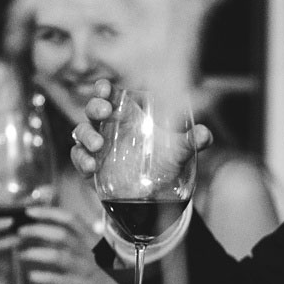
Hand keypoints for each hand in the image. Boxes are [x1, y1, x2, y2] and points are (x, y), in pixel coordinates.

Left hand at [17, 206, 130, 283]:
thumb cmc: (105, 272)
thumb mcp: (96, 253)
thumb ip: (77, 242)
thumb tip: (48, 233)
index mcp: (92, 240)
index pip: (70, 220)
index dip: (49, 213)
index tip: (30, 211)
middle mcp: (89, 252)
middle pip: (62, 235)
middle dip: (38, 231)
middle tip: (21, 232)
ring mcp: (86, 269)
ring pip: (60, 256)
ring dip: (37, 253)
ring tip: (23, 254)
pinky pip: (61, 280)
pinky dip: (45, 277)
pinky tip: (33, 276)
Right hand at [69, 79, 213, 176]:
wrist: (156, 195)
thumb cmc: (165, 163)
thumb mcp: (180, 152)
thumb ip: (191, 141)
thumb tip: (205, 134)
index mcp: (129, 116)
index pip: (112, 96)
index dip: (105, 90)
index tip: (105, 88)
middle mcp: (110, 128)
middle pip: (94, 109)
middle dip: (95, 107)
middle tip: (104, 112)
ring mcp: (98, 146)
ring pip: (82, 131)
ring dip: (87, 135)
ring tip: (98, 144)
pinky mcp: (91, 165)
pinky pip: (78, 157)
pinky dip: (81, 159)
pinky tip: (91, 165)